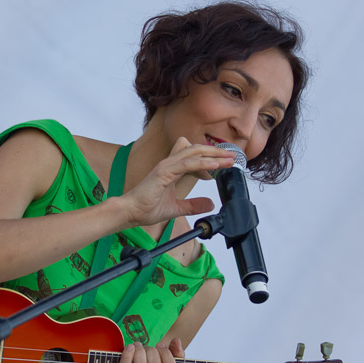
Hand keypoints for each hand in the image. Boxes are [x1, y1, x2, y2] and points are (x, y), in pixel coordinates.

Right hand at [120, 137, 235, 227]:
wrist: (130, 212)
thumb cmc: (146, 208)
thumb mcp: (176, 208)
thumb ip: (192, 205)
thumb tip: (210, 204)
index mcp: (172, 170)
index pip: (194, 156)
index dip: (211, 157)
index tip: (226, 163)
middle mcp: (170, 164)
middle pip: (197, 150)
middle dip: (216, 152)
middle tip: (233, 157)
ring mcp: (166, 166)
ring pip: (193, 153)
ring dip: (213, 155)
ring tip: (228, 159)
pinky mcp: (163, 173)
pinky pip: (186, 164)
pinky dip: (202, 163)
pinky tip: (214, 166)